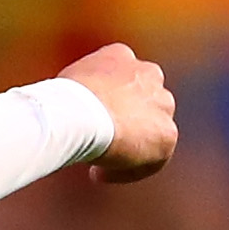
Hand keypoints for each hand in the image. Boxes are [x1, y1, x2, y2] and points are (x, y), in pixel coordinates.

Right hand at [59, 42, 175, 182]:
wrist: (81, 112)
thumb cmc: (62, 100)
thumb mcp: (66, 84)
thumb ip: (81, 91)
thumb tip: (67, 109)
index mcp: (121, 56)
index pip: (120, 78)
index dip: (106, 102)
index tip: (91, 120)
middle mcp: (149, 74)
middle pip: (142, 101)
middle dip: (126, 121)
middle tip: (101, 141)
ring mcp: (162, 104)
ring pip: (152, 130)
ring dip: (131, 146)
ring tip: (101, 162)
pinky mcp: (167, 134)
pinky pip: (151, 159)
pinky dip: (127, 170)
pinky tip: (100, 174)